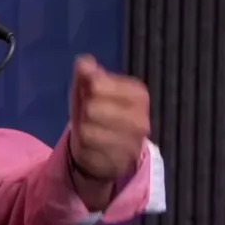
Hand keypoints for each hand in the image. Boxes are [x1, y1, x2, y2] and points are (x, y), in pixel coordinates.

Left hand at [68, 55, 150, 182]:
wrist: (106, 151)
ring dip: (82, 130)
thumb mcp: (90, 89)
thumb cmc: (98, 112)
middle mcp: (141, 120)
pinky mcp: (119, 162)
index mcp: (138, 95)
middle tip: (91, 115)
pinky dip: (83, 147)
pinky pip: (87, 150)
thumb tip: (84, 62)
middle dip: (84, 110)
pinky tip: (91, 146)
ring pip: (88, 130)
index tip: (92, 93)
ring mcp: (132, 144)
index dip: (88, 87)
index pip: (99, 83)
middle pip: (92, 107)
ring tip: (91, 130)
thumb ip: (87, 73)